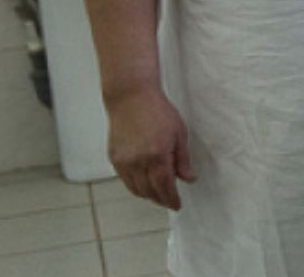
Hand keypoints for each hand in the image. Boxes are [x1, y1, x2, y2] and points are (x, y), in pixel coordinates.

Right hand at [105, 87, 193, 210]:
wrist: (131, 98)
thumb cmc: (159, 112)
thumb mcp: (179, 134)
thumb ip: (183, 160)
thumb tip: (189, 179)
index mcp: (157, 155)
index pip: (164, 186)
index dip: (171, 199)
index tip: (177, 206)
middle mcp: (138, 162)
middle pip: (149, 191)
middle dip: (161, 199)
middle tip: (170, 201)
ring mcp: (123, 161)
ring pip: (136, 189)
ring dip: (148, 195)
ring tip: (160, 194)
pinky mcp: (114, 158)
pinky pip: (126, 180)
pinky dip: (136, 186)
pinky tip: (145, 182)